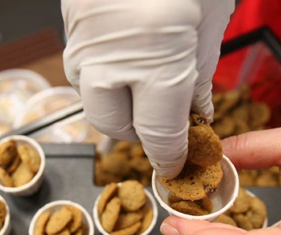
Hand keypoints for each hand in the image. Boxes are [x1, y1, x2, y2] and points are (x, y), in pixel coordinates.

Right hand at [62, 0, 233, 177]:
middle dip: (141, 133)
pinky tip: (128, 60)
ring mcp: (84, 42)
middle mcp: (111, 58)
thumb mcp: (209, 26)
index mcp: (156, 61)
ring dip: (121, 105)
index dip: (170, 155)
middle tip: (162, 120)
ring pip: (95, 100)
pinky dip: (107, 76)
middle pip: (115, 127)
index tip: (177, 161)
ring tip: (146, 86)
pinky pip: (85, 69)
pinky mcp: (71, 27)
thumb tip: (195, 114)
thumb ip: (198, 78)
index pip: (157, 135)